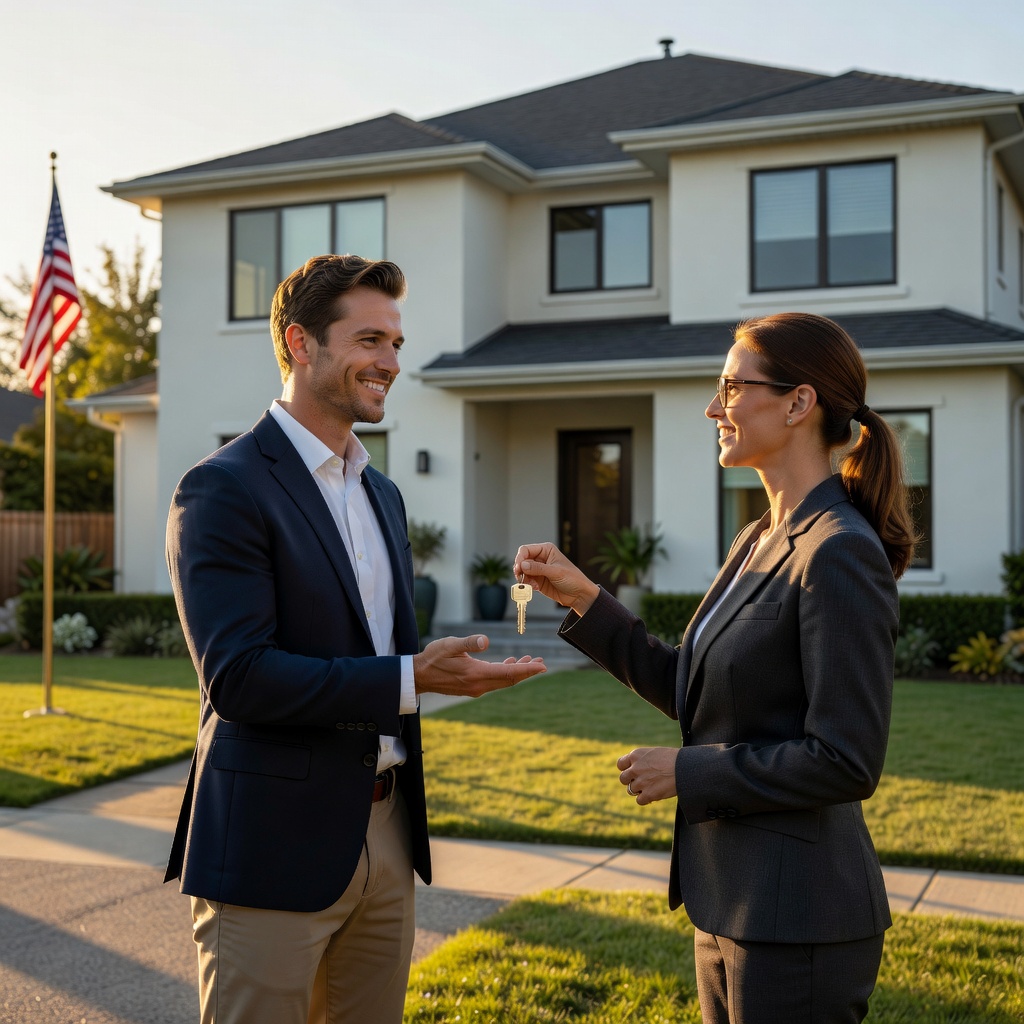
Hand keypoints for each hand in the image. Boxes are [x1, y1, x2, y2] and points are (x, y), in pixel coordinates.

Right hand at [413, 634, 545, 696]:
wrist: (418, 676)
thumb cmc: (433, 657)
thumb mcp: (449, 645)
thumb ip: (468, 643)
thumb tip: (485, 641)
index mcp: (476, 674)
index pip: (509, 672)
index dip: (527, 669)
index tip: (542, 666)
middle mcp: (479, 685)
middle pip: (510, 679)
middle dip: (527, 671)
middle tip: (542, 664)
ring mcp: (476, 688)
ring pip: (503, 681)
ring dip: (517, 672)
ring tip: (530, 662)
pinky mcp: (472, 687)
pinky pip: (494, 681)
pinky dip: (505, 672)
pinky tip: (509, 662)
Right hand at [514, 542, 600, 616]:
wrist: (579, 595)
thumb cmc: (573, 579)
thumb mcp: (556, 572)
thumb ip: (538, 568)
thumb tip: (522, 565)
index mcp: (546, 550)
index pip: (526, 550)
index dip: (520, 558)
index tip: (519, 568)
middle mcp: (540, 558)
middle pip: (522, 561)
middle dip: (521, 570)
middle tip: (522, 578)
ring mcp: (538, 570)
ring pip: (522, 572)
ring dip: (523, 579)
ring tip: (532, 585)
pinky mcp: (537, 581)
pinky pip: (526, 581)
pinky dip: (526, 585)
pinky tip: (534, 588)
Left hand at [618, 747, 677, 804]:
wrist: (685, 767)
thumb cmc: (673, 758)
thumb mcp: (654, 753)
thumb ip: (642, 760)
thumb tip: (635, 768)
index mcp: (636, 755)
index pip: (620, 764)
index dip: (626, 769)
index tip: (633, 772)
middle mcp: (635, 768)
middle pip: (623, 779)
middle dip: (631, 781)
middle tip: (642, 781)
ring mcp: (640, 782)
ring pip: (630, 790)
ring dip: (639, 790)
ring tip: (652, 786)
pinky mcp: (648, 794)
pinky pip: (639, 800)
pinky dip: (646, 799)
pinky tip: (655, 794)